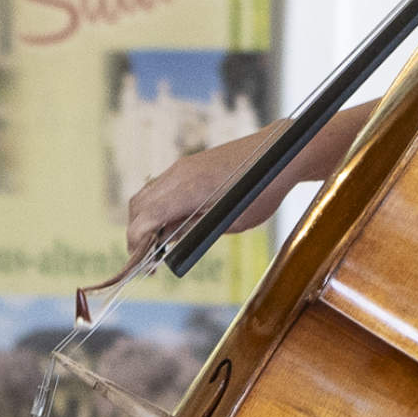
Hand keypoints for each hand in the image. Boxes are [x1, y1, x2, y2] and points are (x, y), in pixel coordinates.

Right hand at [125, 127, 288, 258]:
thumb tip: (170, 240)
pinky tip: (171, 223)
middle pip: (139, 204)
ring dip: (144, 219)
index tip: (142, 263)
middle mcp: (180, 173)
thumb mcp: (234, 221)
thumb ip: (199, 230)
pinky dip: (156, 206)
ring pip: (147, 194)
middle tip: (147, 259)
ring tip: (158, 244)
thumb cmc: (264, 189)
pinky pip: (161, 187)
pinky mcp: (188, 164)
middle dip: (136, 233)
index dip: (137, 241)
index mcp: (191, 188)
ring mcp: (182, 166)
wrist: (281, 153)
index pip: (147, 215)